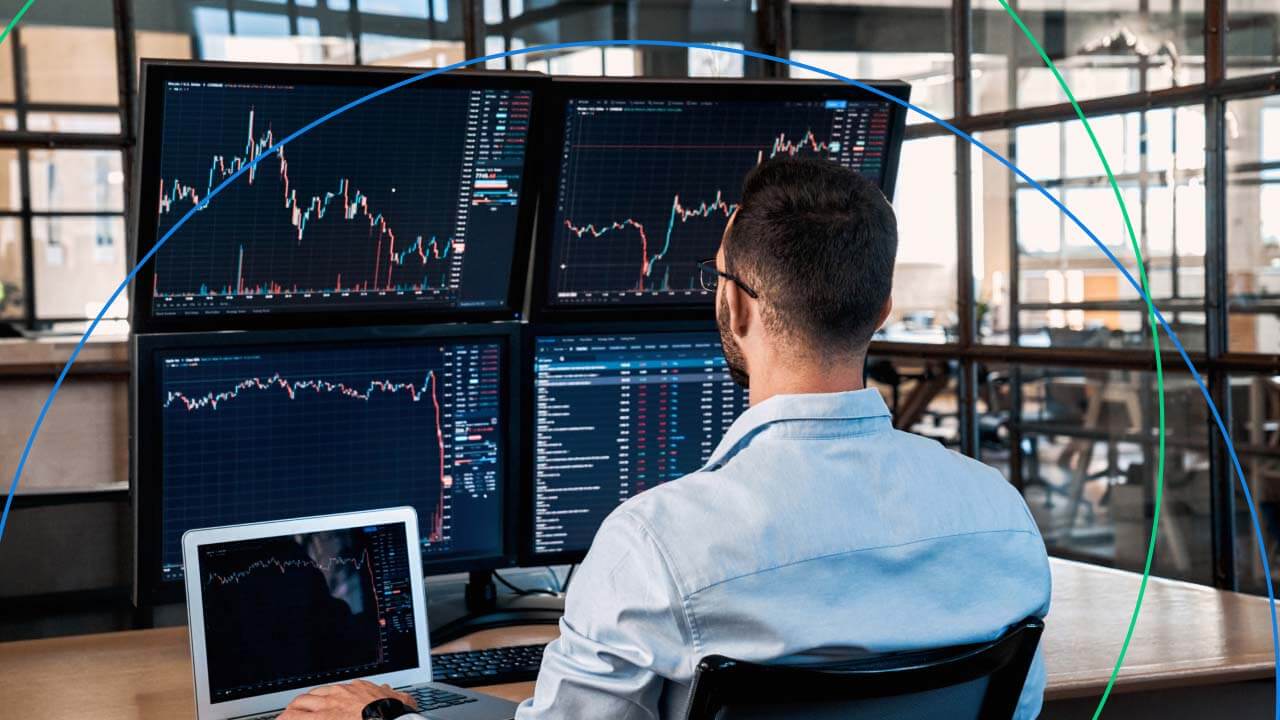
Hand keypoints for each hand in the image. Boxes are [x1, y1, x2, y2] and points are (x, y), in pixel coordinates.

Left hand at [278, 679, 417, 719]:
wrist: (392, 719)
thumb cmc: (394, 713)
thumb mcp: (392, 699)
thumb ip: (385, 694)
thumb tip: (387, 691)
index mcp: (350, 691)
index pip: (326, 692)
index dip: (317, 700)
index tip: (313, 706)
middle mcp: (335, 697)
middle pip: (307, 698)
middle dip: (297, 707)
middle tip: (290, 715)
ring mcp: (325, 710)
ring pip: (297, 708)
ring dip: (287, 715)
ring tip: (282, 719)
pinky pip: (294, 719)